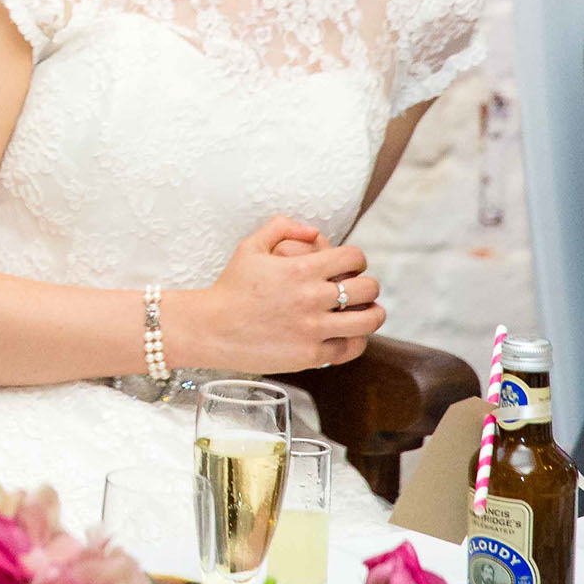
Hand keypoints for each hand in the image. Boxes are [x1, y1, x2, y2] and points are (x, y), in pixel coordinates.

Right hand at [168, 214, 383, 372]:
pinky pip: (352, 347)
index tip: (351, 265)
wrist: (210, 328)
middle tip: (360, 288)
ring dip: (373, 313)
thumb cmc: (230, 288)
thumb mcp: (249, 247)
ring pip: (369, 319)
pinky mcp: (311, 355)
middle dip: (368, 284)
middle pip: (368, 287)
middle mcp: (311, 298)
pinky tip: (350, 334)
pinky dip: (357, 339)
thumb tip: (313, 231)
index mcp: (299, 269)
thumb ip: (281, 228)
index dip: (357, 258)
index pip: (353, 257)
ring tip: (367, 311)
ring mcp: (313, 329)